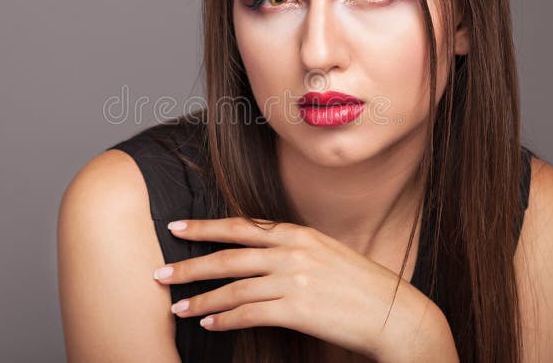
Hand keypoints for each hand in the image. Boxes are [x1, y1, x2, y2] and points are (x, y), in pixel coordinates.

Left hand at [152, 217, 453, 361]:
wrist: (393, 313)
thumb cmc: (359, 285)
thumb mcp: (326, 252)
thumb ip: (292, 248)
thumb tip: (261, 252)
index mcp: (297, 234)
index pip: (240, 227)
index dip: (205, 227)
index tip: (176, 227)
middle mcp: (292, 252)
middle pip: (228, 256)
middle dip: (189, 264)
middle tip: (159, 273)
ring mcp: (294, 280)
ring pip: (233, 287)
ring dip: (200, 299)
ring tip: (176, 307)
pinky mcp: (298, 310)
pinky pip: (250, 314)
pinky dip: (225, 320)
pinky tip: (208, 324)